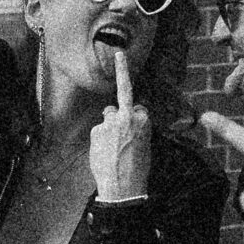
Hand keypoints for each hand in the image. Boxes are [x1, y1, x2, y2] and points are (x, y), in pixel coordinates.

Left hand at [89, 48, 151, 201]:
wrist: (123, 187)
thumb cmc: (138, 169)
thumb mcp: (146, 145)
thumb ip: (138, 127)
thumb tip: (130, 117)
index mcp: (145, 120)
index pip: (137, 105)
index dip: (134, 112)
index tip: (121, 55)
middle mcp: (128, 116)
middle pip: (120, 104)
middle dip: (119, 100)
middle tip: (122, 79)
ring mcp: (111, 122)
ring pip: (107, 115)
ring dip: (108, 126)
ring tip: (112, 149)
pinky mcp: (97, 130)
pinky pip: (98, 129)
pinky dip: (99, 139)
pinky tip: (104, 153)